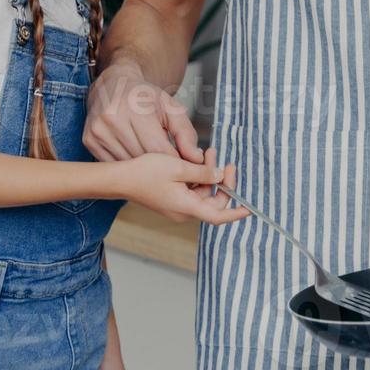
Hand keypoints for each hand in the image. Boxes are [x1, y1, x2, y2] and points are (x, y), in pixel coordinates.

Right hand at [85, 61, 201, 161]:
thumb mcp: (171, 108)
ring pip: (128, 166)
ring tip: (156, 168)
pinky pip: (113, 164)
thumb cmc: (145, 97)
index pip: (159, 149)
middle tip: (174, 171)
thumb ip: (186, 133)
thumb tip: (196, 159)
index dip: (176, 162)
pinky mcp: (89, 140)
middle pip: (143, 160)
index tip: (186, 167)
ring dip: (144, 171)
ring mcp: (98, 131)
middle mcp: (112, 120)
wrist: (112, 84)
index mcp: (135, 110)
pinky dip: (127, 167)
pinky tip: (136, 163)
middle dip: (162, 169)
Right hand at [111, 147, 248, 224]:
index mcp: (187, 207)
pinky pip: (191, 192)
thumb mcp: (178, 168)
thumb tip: (218, 176)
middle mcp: (183, 211)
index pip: (218, 216)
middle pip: (212, 203)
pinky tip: (197, 162)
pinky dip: (197, 178)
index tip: (249, 209)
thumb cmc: (145, 173)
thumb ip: (202, 173)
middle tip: (226, 163)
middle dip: (221, 183)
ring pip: (202, 195)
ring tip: (210, 154)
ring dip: (208, 177)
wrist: (120, 179)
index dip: (235, 212)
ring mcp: (177, 207)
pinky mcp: (171, 200)